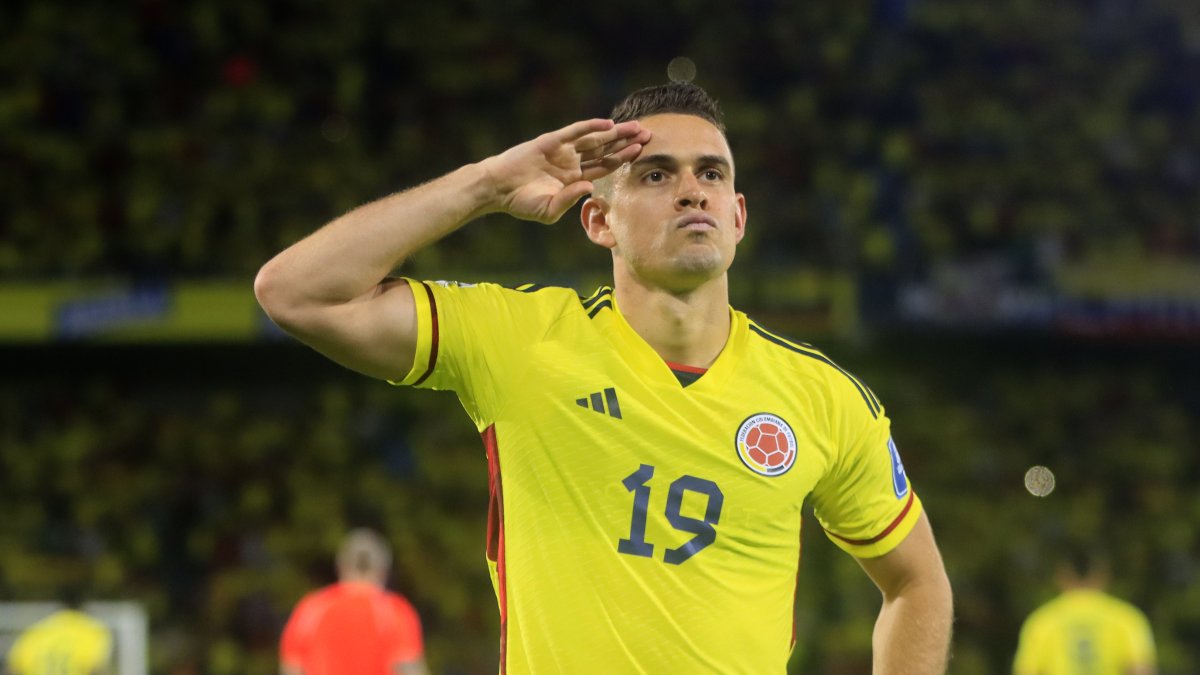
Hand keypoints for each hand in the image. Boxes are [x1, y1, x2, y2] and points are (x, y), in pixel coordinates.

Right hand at [481, 119, 650, 222]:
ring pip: (594, 139)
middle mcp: (571, 162)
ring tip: (635, 126)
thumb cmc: (521, 203)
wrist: (497, 189)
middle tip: (648, 135)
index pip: (604, 167)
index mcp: (573, 179)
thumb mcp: (549, 210)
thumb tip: (590, 188)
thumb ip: (570, 200)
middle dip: (626, 142)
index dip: (623, 159)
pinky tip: (607, 124)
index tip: (641, 153)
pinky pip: (574, 131)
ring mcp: (562, 150)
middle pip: (605, 150)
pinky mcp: (551, 141)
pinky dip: (590, 126)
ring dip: (614, 133)